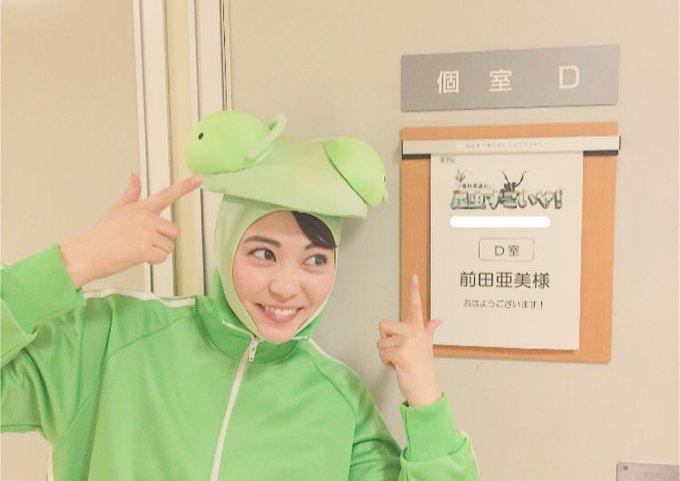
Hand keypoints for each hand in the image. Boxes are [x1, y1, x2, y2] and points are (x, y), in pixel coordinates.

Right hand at [59, 173, 201, 288]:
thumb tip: (134, 177)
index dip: (185, 187)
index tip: (198, 179)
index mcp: (141, 207)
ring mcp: (144, 233)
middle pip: (173, 231)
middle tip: (143, 242)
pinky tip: (138, 258)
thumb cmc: (101, 235)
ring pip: (169, 246)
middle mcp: (145, 218)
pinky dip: (153, 261)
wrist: (87, 254)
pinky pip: (162, 257)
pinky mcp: (143, 249)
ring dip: (157, 252)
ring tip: (137, 249)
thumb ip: (130, 194)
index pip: (167, 194)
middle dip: (163, 240)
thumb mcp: (115, 209)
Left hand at [378, 274, 442, 407]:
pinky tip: (398, 367)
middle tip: (397, 352)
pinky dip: (386, 363)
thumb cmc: (423, 368)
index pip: (415, 306)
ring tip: (399, 361)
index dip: (414, 290)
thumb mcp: (427, 346)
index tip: (413, 277)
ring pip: (380, 343)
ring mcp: (408, 342)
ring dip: (385, 355)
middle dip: (384, 341)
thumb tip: (437, 320)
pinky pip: (382, 353)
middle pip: (383, 326)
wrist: (425, 389)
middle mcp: (414, 332)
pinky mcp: (401, 353)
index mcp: (418, 329)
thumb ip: (429, 331)